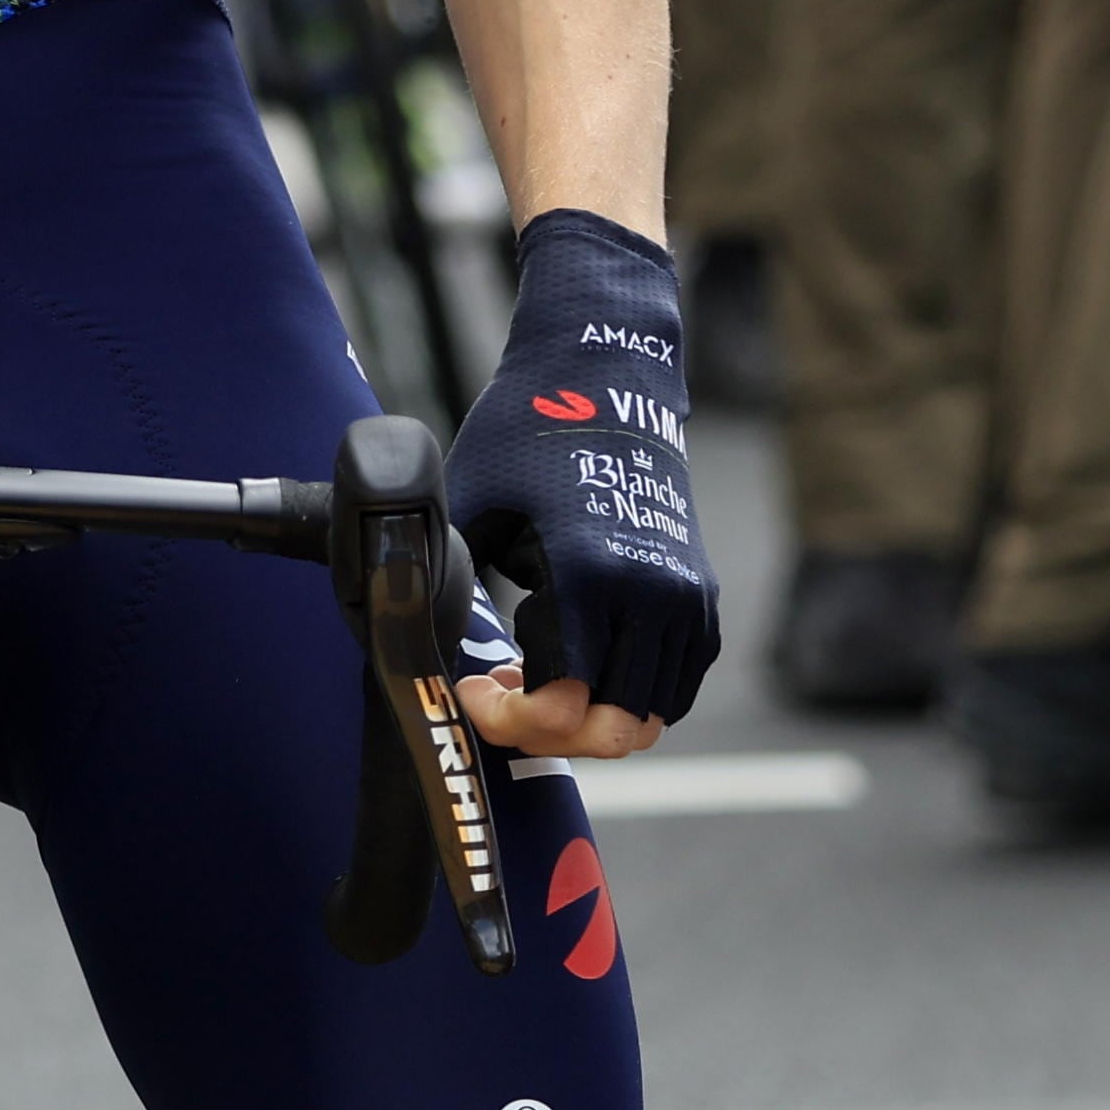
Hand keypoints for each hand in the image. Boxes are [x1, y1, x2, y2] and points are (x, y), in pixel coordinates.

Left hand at [441, 209, 711, 762]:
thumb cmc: (523, 433)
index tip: (476, 690)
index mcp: (591, 574)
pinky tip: (575, 664)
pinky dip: (631, 696)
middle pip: (615, 726)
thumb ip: (447, 575)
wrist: (605, 378)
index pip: (567, 704)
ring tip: (535, 677)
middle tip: (501, 697)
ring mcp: (686, 598)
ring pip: (652, 714)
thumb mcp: (468, 503)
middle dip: (550, 731)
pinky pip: (678, 683)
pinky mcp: (701, 596)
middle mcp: (653, 595)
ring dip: (592, 718)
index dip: (514, 719)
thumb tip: (408, 634)